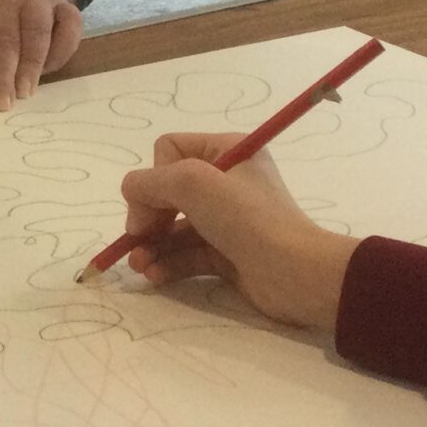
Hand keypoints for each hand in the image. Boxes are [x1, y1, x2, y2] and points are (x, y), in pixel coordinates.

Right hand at [116, 134, 357, 334]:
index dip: (155, 176)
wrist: (295, 273)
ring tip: (140, 266)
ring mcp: (227, 220)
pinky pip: (187, 254)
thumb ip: (149, 182)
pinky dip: (168, 263)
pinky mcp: (227, 254)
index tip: (155, 205)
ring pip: (174, 227)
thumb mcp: (193, 184)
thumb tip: (132, 195)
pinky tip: (154, 276)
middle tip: (137, 240)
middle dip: (147, 217)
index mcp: (226, 150)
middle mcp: (227, 181)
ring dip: (151, 245)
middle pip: (167, 192)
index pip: (170, 150)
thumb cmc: (247, 217)